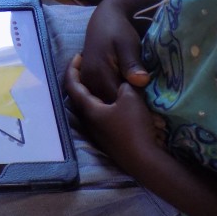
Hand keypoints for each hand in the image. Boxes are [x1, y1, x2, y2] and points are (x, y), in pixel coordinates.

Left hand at [65, 57, 163, 172]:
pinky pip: (100, 115)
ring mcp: (98, 132)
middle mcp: (88, 121)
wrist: (143, 160)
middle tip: (87, 66)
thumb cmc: (133, 127)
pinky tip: (115, 102)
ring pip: (90, 107)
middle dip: (80, 80)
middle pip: (78, 96)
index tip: (78, 56)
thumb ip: (125, 84)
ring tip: (102, 81)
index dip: (73, 69)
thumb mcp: (131, 98)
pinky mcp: (108, 139)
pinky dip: (102, 103)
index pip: (72, 85)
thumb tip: (123, 82)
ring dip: (93, 92)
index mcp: (89, 109)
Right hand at [78, 0, 150, 102]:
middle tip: (153, 112)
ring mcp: (86, 81)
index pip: (118, 100)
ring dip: (120, 104)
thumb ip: (132, 64)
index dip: (136, 106)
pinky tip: (128, 98)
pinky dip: (114, 98)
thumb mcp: (128, 45)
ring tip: (142, 106)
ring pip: (105, 101)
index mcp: (98, 74)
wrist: (105, 18)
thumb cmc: (118, 30)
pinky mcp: (88, 79)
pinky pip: (101, 95)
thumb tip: (141, 81)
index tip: (155, 111)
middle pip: (110, 104)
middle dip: (128, 107)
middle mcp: (88, 80)